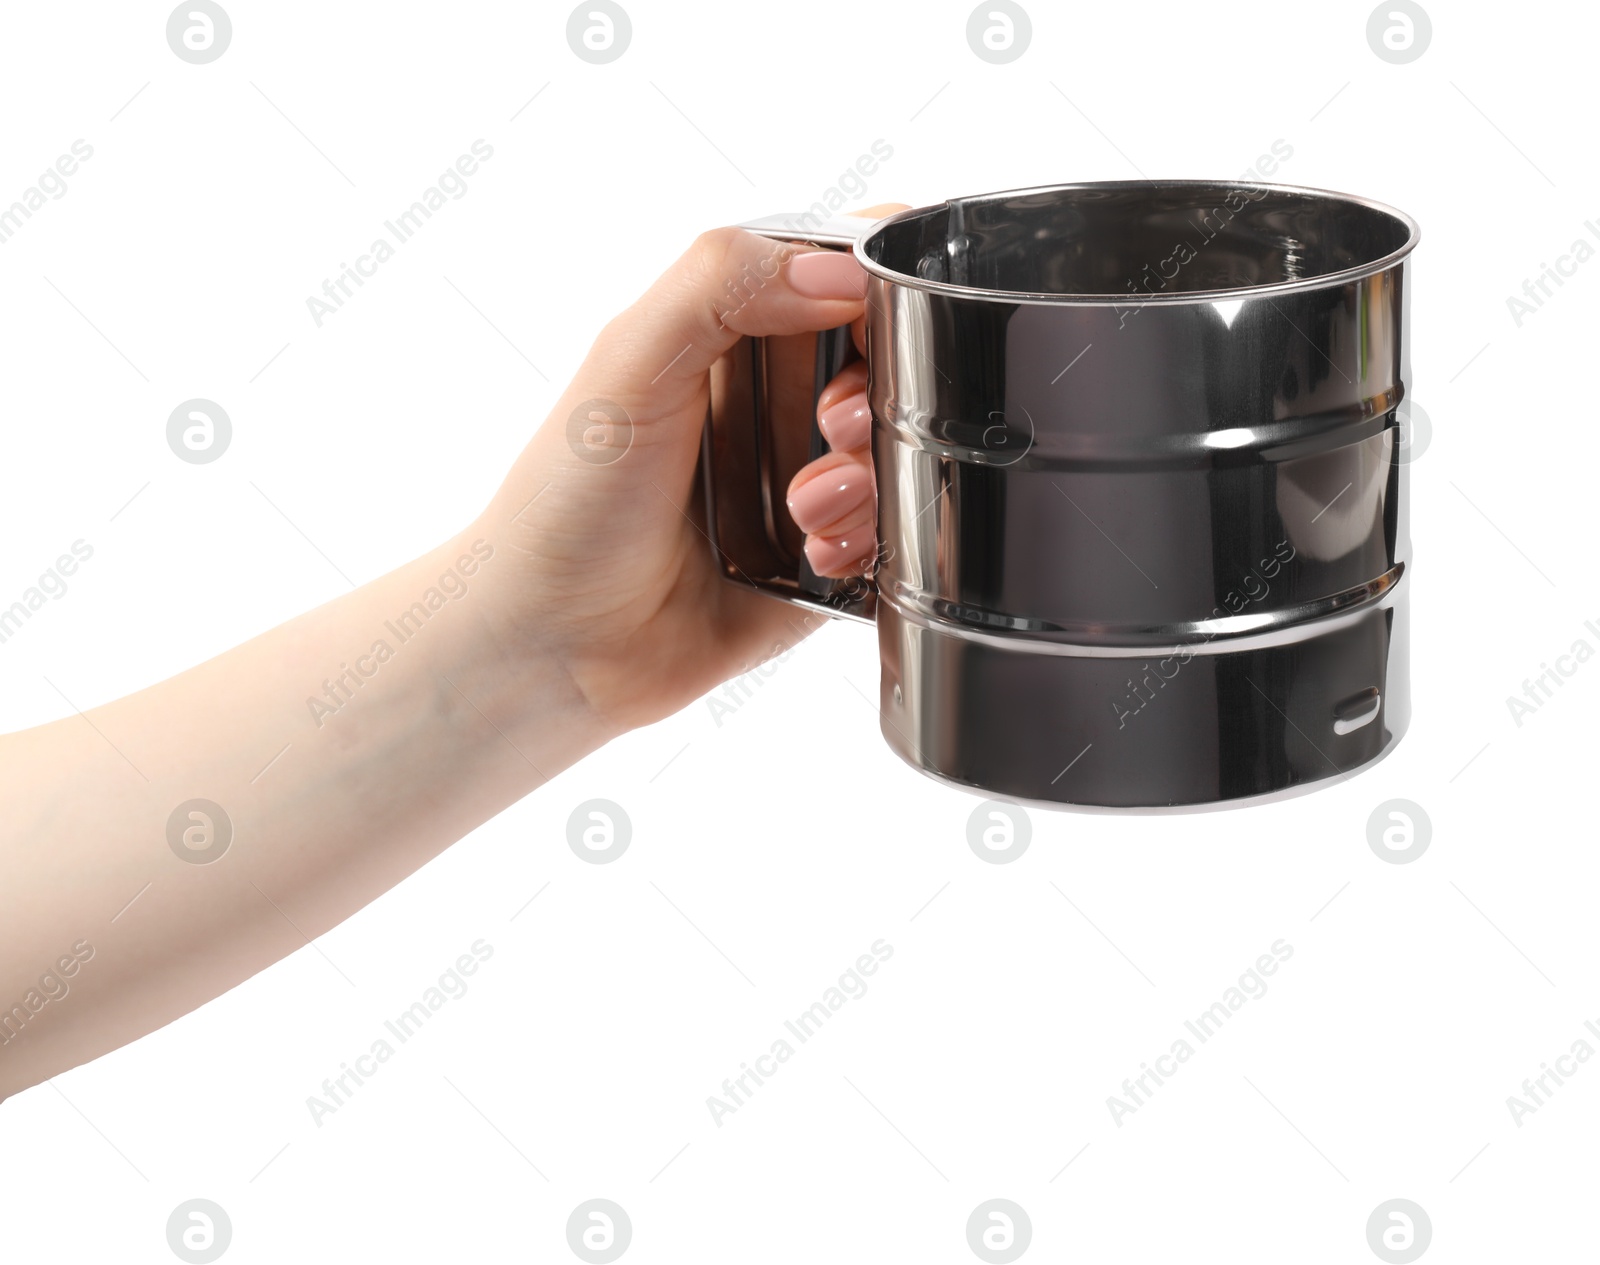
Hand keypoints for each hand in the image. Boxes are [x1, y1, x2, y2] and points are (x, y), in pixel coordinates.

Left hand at [470, 205, 904, 736]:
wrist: (554, 644)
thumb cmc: (566, 502)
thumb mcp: (628, 362)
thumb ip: (721, 282)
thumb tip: (840, 271)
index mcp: (734, 330)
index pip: (847, 270)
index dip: (878, 291)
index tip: (865, 333)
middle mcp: (776, 398)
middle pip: (896, 363)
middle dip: (878, 396)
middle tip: (829, 429)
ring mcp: (804, 480)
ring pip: (903, 455)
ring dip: (868, 480)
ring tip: (805, 511)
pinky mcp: (824, 560)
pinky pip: (893, 539)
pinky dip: (868, 544)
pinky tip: (812, 556)